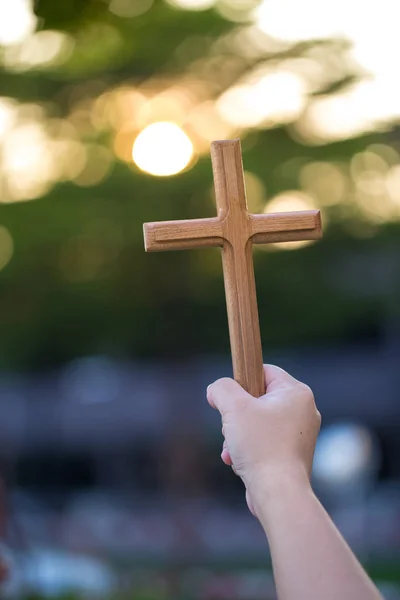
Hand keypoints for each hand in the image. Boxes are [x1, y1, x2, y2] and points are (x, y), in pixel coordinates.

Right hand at [207, 364, 320, 515]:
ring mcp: (300, 434)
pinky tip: (239, 462)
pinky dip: (249, 449)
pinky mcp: (292, 454)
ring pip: (258, 422)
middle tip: (231, 427)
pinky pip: (264, 441)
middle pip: (258, 398)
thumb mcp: (234, 407)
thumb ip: (221, 388)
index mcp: (296, 393)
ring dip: (238, 435)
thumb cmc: (260, 446)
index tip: (229, 398)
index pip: (263, 371)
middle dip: (237, 415)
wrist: (278, 493)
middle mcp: (304, 411)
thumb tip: (215, 391)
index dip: (241, 381)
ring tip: (234, 449)